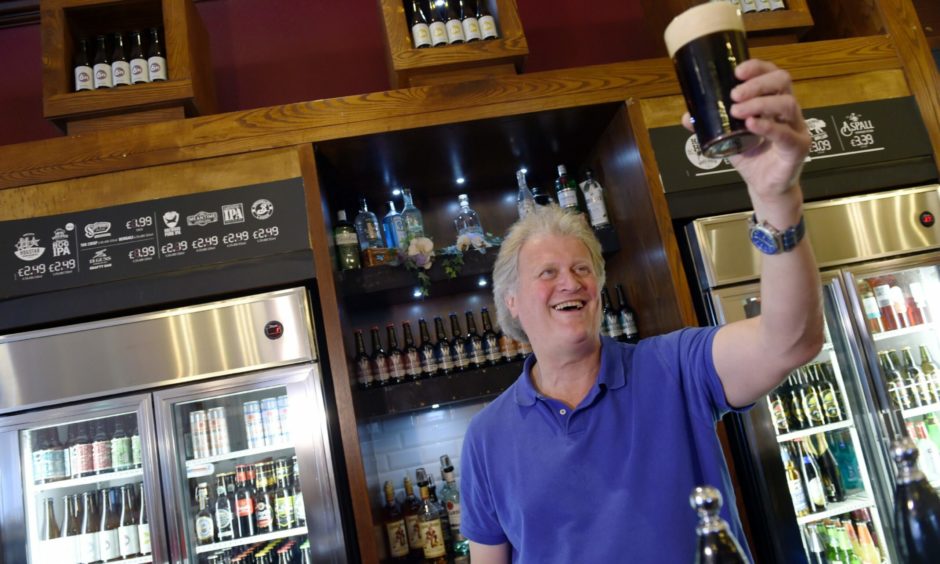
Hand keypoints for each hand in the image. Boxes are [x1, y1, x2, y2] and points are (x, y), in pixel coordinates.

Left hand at [682, 59, 809, 210]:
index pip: (771, 74)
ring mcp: (796, 128)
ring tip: (737, 111)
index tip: (737, 71)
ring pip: (787, 104)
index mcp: (773, 102)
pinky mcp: (798, 148)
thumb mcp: (727, 138)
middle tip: (734, 94)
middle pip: (782, 81)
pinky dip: (768, 127)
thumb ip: (710, 126)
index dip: (757, 68)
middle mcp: (788, 111)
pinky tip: (752, 125)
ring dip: (760, 103)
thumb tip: (686, 117)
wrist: (764, 187)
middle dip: (757, 83)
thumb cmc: (751, 158)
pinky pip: (786, 134)